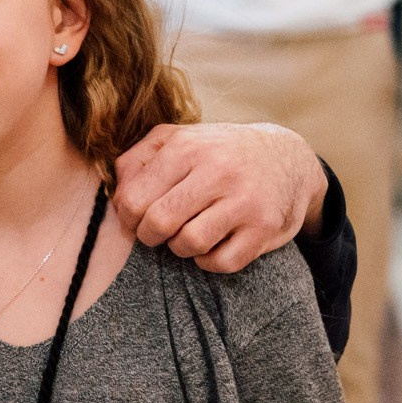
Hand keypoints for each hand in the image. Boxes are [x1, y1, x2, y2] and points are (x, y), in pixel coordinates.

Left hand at [113, 121, 326, 272]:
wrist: (288, 158)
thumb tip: (113, 190)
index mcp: (187, 147)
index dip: (127, 217)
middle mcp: (217, 170)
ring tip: (188, 233)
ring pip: (188, 245)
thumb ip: (138, 158)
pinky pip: (219, 263)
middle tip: (159, 231)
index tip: (137, 218)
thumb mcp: (179, 139)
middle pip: (158, 223)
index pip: (133, 198)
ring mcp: (244, 201)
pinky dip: (209, 260)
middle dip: (150, 235)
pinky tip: (213, 244)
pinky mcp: (264, 228)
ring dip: (181, 248)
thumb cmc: (219, 153)